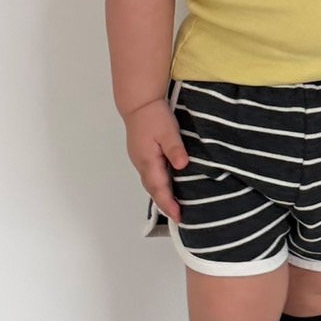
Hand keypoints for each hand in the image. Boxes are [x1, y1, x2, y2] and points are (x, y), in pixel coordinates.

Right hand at [123, 97, 188, 220]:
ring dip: (161, 196)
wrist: (139, 102)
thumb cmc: (154, 115)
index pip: (159, 188)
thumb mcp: (168, 131)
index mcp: (148, 161)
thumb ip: (175, 149)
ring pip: (151, 183)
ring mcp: (140, 159)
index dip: (169, 204)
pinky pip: (150, 175)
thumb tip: (182, 166)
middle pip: (154, 189)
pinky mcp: (141, 154)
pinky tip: (167, 186)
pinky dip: (158, 185)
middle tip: (178, 217)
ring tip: (174, 206)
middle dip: (165, 205)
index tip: (179, 217)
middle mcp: (142, 164)